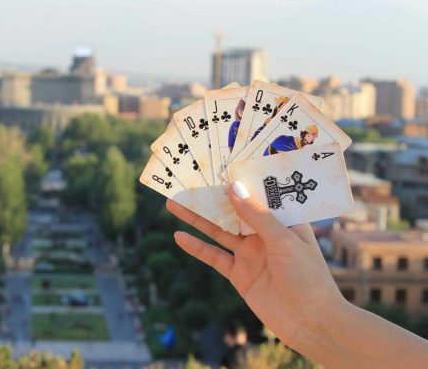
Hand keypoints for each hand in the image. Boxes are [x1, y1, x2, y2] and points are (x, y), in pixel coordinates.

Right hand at [167, 181, 345, 353]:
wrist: (311, 323)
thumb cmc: (308, 277)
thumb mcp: (284, 240)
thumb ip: (257, 215)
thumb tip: (233, 188)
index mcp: (283, 220)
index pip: (257, 193)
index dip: (238, 179)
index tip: (218, 162)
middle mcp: (264, 233)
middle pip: (232, 210)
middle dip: (211, 196)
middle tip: (187, 180)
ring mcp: (250, 253)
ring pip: (218, 230)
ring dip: (197, 218)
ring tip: (174, 203)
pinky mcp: (239, 274)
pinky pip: (214, 256)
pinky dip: (196, 247)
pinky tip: (179, 236)